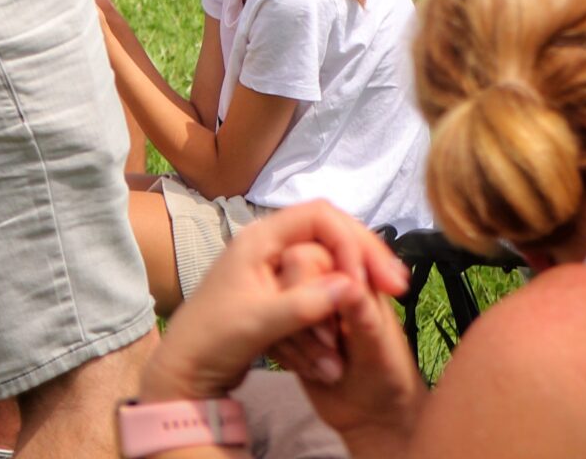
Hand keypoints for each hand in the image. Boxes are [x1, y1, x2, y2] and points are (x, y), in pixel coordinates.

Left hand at [138, 203, 408, 405]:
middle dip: (365, 254)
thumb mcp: (259, 321)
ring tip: (392, 291)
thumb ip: (304, 303)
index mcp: (262, 236)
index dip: (350, 242)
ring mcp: (278, 264)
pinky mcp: (283, 287)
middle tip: (398, 283)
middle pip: (331, 230)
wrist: (187, 369)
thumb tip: (353, 287)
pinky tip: (366, 303)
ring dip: (360, 272)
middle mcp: (272, 242)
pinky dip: (346, 290)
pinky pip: (323, 278)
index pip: (320, 216)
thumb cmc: (214, 337)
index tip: (371, 280)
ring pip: (331, 253)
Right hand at [266, 240, 422, 441]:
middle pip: (286, 274)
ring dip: (296, 340)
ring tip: (329, 369)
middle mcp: (323, 281)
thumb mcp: (378, 348)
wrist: (370, 417)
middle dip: (304, 317)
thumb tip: (348, 283)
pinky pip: (269, 329)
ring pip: (273, 303)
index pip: (311, 255)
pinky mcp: (288, 332)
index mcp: (349, 272)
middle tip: (331, 347)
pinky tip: (311, 372)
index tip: (332, 330)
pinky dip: (286, 353)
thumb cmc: (387, 376)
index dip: (313, 287)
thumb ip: (362, 315)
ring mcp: (302, 306)